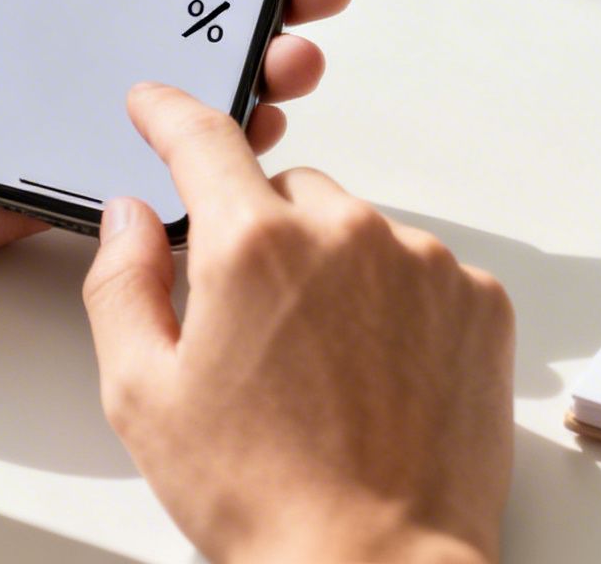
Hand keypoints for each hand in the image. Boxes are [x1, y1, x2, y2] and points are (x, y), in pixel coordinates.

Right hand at [83, 84, 514, 563]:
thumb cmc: (265, 495)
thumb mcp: (144, 395)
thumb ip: (123, 283)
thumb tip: (130, 219)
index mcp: (254, 244)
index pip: (202, 139)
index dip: (170, 114)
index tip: (157, 105)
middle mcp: (347, 233)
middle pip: (286, 196)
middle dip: (260, 240)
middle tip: (249, 330)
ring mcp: (423, 263)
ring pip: (356, 233)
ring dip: (332, 274)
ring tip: (320, 371)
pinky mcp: (477, 302)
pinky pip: (418, 272)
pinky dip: (393, 305)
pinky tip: (373, 376)